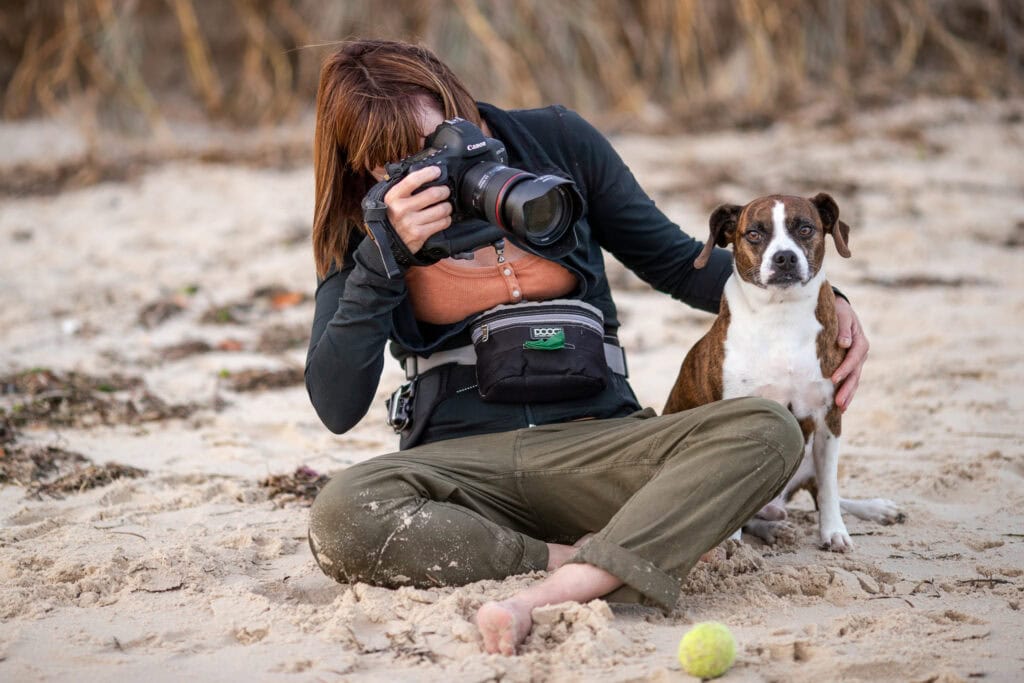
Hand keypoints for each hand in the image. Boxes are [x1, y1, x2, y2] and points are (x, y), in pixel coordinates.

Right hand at [383, 166, 452, 252]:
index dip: (428, 173)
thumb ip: (403, 189)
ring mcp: (411, 222)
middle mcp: (402, 208)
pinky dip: (446, 219)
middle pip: (433, 194)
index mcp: (393, 197)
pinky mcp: (420, 234)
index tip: (437, 171)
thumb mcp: (389, 201)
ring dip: (447, 206)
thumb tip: (422, 176)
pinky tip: (443, 218)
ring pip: (441, 209)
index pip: (413, 180)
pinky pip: (442, 223)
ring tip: (446, 206)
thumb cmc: (390, 219)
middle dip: (444, 191)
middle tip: (445, 191)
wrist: (384, 244)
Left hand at [831, 296, 867, 411]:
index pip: (852, 359)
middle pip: (855, 374)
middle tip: (839, 404)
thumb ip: (843, 328)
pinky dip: (846, 392)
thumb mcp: (842, 315)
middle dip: (847, 390)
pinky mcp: (850, 365)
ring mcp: (857, 361)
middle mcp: (861, 354)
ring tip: (840, 409)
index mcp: (861, 343)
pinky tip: (840, 405)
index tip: (833, 379)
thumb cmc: (839, 311)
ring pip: (854, 380)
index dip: (844, 369)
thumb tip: (844, 343)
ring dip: (847, 395)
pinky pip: (849, 380)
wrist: (840, 309)